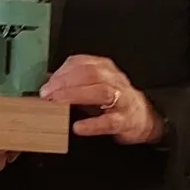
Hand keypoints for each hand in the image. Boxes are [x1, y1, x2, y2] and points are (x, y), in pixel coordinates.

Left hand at [41, 54, 166, 145]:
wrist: (142, 117)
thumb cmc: (113, 100)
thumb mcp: (94, 85)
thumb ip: (73, 82)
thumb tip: (47, 83)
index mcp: (105, 69)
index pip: (81, 63)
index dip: (62, 72)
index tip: (46, 84)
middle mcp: (114, 80)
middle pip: (90, 74)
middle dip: (65, 82)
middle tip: (47, 94)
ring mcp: (121, 99)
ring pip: (101, 92)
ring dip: (76, 95)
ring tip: (58, 103)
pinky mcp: (125, 120)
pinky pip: (109, 121)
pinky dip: (93, 124)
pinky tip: (78, 127)